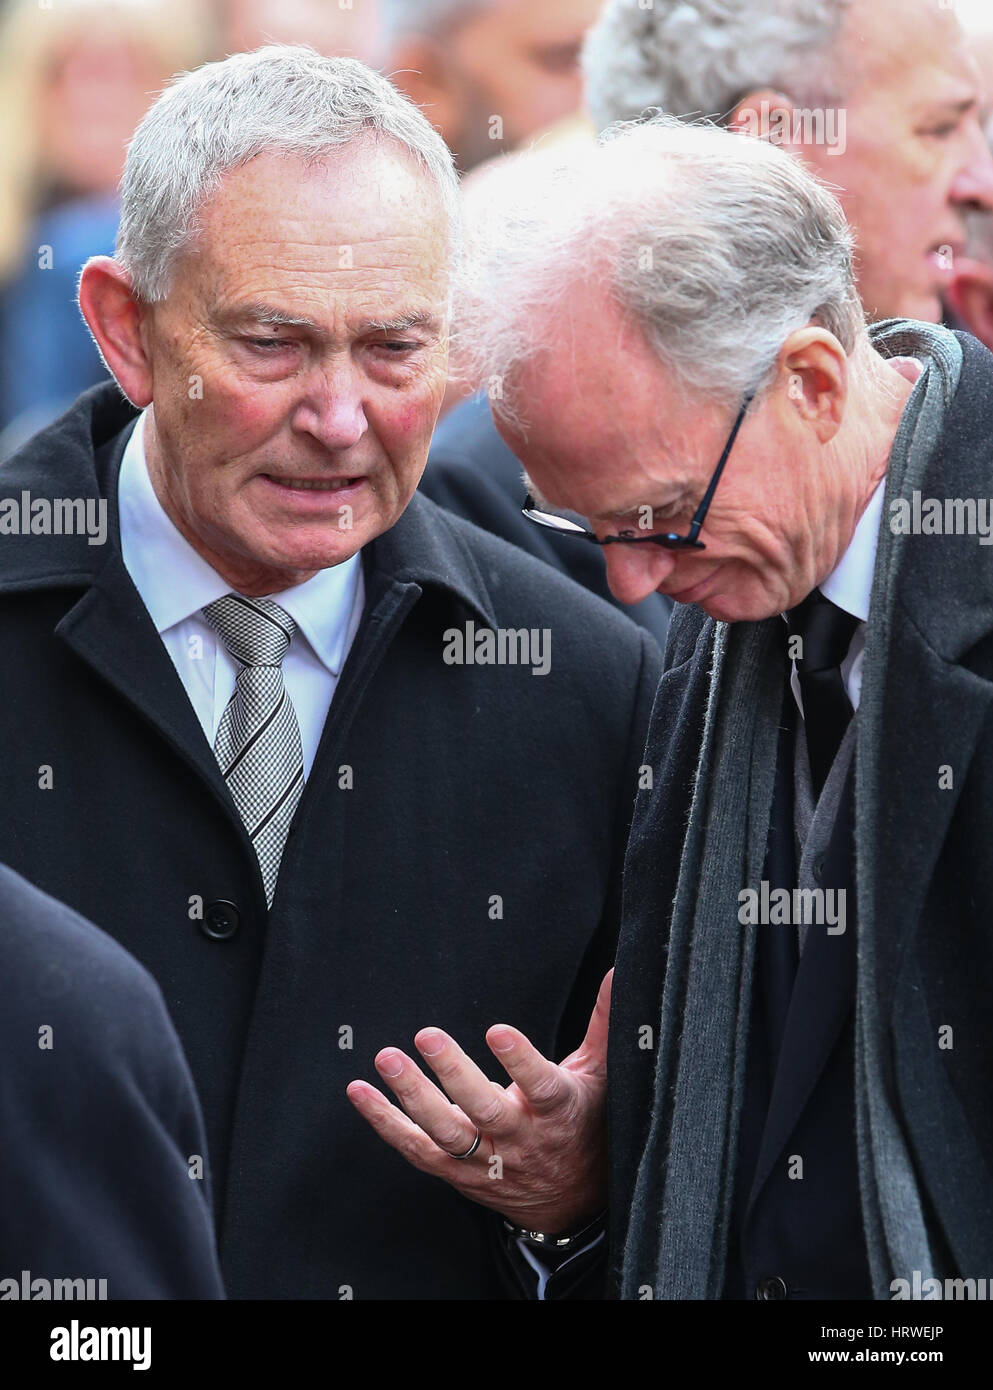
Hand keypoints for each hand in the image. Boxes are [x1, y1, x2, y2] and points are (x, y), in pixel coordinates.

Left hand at [345, 970, 611, 1233]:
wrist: (571, 1203)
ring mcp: (485, 1160)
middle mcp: (520, 1140)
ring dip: (412, 1096)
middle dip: (454, 1075)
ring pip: (446, 1133)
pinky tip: (360, 1092)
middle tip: (426, 1036)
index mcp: (557, 1111)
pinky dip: (385, 1123)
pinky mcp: (456, 1172)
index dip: (520, 1060)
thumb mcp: (599, 1076)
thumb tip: (617, 973)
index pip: (541, 1085)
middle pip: (484, 1112)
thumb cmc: (584, 1124)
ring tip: (386, 1058)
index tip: (498, 1030)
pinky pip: (416, 1149)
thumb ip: (603, 1024)